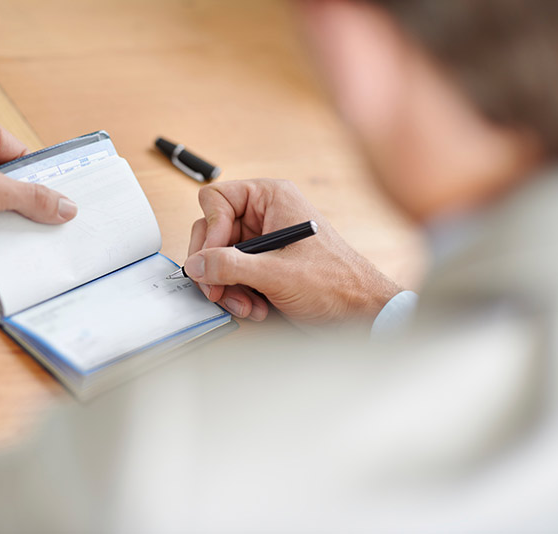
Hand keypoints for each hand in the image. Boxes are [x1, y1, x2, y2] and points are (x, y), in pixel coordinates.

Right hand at [184, 179, 401, 324]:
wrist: (361, 313)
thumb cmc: (337, 283)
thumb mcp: (276, 273)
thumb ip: (230, 266)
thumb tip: (196, 264)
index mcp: (271, 198)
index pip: (216, 200)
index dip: (210, 230)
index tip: (212, 258)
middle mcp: (265, 215)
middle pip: (212, 232)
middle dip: (214, 266)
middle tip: (217, 290)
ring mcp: (264, 241)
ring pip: (219, 258)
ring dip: (227, 286)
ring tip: (246, 304)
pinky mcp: (264, 264)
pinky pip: (232, 275)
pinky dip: (238, 294)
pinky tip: (255, 307)